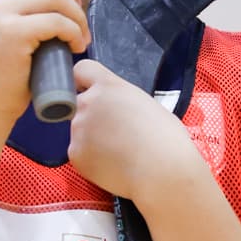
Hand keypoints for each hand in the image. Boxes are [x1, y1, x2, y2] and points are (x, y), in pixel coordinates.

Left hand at [67, 58, 208, 205]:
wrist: (163, 171)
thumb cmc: (166, 139)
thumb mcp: (147, 104)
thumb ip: (123, 101)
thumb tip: (119, 110)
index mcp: (109, 86)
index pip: (82, 69)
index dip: (84, 81)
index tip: (88, 90)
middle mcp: (88, 102)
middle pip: (81, 104)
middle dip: (93, 115)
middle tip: (115, 132)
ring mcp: (78, 128)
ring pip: (80, 130)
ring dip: (92, 139)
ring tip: (119, 153)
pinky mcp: (75, 153)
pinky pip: (80, 153)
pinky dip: (92, 160)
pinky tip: (112, 165)